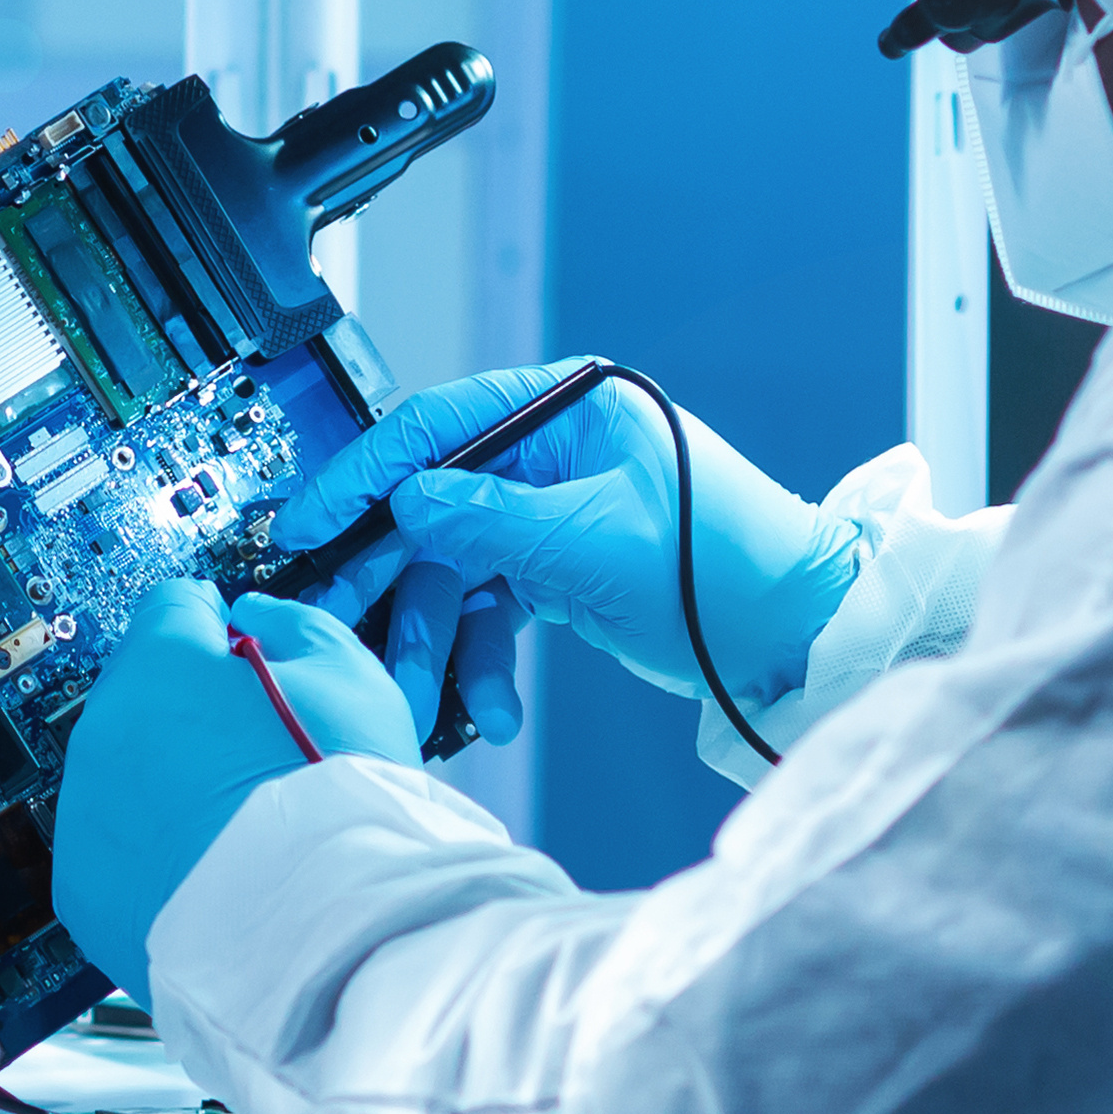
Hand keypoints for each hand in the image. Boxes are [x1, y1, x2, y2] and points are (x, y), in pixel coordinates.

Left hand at [47, 580, 412, 998]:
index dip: (221, 631)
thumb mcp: (352, 677)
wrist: (322, 932)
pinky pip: (114, 850)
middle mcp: (104, 730)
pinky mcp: (82, 889)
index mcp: (162, 662)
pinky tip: (212, 870)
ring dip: (168, 784)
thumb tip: (257, 620)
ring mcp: (84, 812)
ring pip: (124, 774)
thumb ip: (295, 626)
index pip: (176, 606)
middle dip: (193, 711)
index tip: (245, 659)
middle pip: (144, 693)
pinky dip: (152, 854)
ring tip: (241, 824)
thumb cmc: (341, 803)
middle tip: (258, 754)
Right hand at [275, 362, 865, 711]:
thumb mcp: (594, 542)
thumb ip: (489, 519)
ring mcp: (552, 514)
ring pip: (456, 570)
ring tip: (421, 689)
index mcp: (568, 410)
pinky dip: (484, 659)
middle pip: (435, 506)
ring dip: (438, 637)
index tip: (313, 518)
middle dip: (392, 575)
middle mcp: (553, 453)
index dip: (368, 474)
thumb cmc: (730, 569)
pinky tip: (490, 703)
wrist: (799, 638)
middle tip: (340, 617)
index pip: (440, 427)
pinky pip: (493, 610)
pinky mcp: (557, 570)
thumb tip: (408, 502)